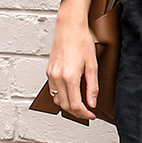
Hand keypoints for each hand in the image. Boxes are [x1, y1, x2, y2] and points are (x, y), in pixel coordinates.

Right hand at [48, 0, 97, 119]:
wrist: (69, 26)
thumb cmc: (81, 41)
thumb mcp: (92, 65)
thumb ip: (92, 87)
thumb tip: (92, 103)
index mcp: (69, 77)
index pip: (75, 105)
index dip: (84, 113)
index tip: (91, 115)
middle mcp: (57, 77)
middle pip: (65, 105)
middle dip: (77, 112)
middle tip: (88, 112)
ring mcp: (51, 74)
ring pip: (57, 99)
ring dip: (68, 105)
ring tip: (80, 103)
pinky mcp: (48, 71)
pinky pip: (53, 90)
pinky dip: (62, 95)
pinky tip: (71, 92)